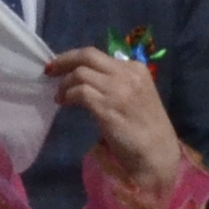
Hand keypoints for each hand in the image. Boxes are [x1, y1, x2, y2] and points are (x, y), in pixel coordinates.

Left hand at [48, 46, 186, 208]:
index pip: (98, 55)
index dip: (75, 59)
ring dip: (64, 84)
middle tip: (50, 71)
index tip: (63, 66)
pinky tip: (64, 104)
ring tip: (60, 97)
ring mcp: (117, 89)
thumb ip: (117, 83)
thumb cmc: (147, 128)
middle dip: (64, 60)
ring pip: (80, 73)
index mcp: (136, 68)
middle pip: (87, 56)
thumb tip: (87, 78)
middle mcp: (127, 74)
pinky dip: (68, 96)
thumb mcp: (136, 95)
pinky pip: (79, 92)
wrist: (158, 153)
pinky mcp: (107, 106)